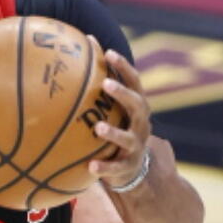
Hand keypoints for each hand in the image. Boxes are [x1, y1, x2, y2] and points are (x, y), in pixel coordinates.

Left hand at [87, 48, 151, 191]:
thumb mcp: (113, 112)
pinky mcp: (128, 167)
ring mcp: (136, 146)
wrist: (132, 169)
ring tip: (98, 127)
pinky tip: (91, 167)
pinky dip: (104, 167)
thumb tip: (80, 54)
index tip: (109, 53)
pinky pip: (116, 168)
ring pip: (128, 138)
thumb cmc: (118, 130)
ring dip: (114, 132)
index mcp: (137, 108)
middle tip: (105, 83)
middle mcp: (141, 124)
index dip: (124, 67)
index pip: (134, 82)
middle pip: (137, 105)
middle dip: (123, 93)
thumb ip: (101, 91)